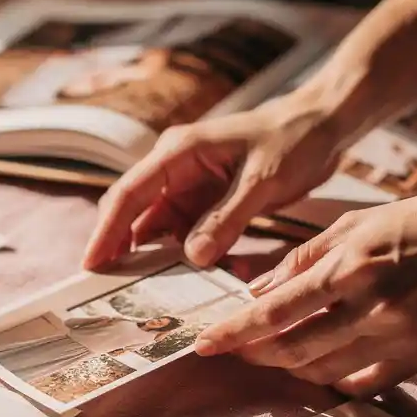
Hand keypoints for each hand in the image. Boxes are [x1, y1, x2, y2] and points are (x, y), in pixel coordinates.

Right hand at [83, 91, 347, 269]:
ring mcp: (193, 186)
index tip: (92, 264)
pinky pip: (192, 235)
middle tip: (113, 290)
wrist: (324, 125)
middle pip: (136, 214)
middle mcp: (177, 169)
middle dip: (125, 250)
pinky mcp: (211, 202)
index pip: (129, 194)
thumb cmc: (292, 139)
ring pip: (164, 230)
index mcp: (178, 152)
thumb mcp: (261, 180)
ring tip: (167, 291)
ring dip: (167, 259)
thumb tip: (192, 257)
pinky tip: (218, 274)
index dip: (107, 231)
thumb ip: (226, 218)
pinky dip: (198, 256)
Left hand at [193, 190, 416, 395]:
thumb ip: (303, 259)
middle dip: (255, 353)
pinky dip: (333, 382)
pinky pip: (364, 385)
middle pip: (293, 349)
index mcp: (350, 266)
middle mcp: (372, 305)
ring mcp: (399, 335)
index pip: (275, 311)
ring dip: (289, 369)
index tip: (203, 344)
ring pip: (324, 372)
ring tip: (273, 356)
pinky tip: (317, 370)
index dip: (235, 331)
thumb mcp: (354, 223)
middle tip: (236, 350)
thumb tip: (256, 290)